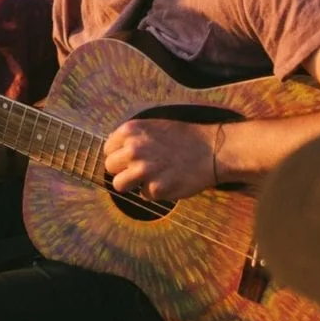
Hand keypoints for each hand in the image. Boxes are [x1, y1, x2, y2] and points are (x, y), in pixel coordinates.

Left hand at [103, 119, 217, 200]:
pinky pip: (144, 195)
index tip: (131, 157)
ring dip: (132, 184)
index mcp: (131, 130)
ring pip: (119, 184)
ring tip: (149, 178)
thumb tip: (112, 149)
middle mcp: (133, 149)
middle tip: (141, 169)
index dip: (119, 155)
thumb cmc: (183, 137)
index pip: (108, 149)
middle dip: (123, 169)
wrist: (211, 150)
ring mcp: (143, 170)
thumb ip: (132, 136)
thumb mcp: (154, 125)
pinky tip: (167, 181)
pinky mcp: (155, 189)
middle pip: (110, 167)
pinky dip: (154, 191)